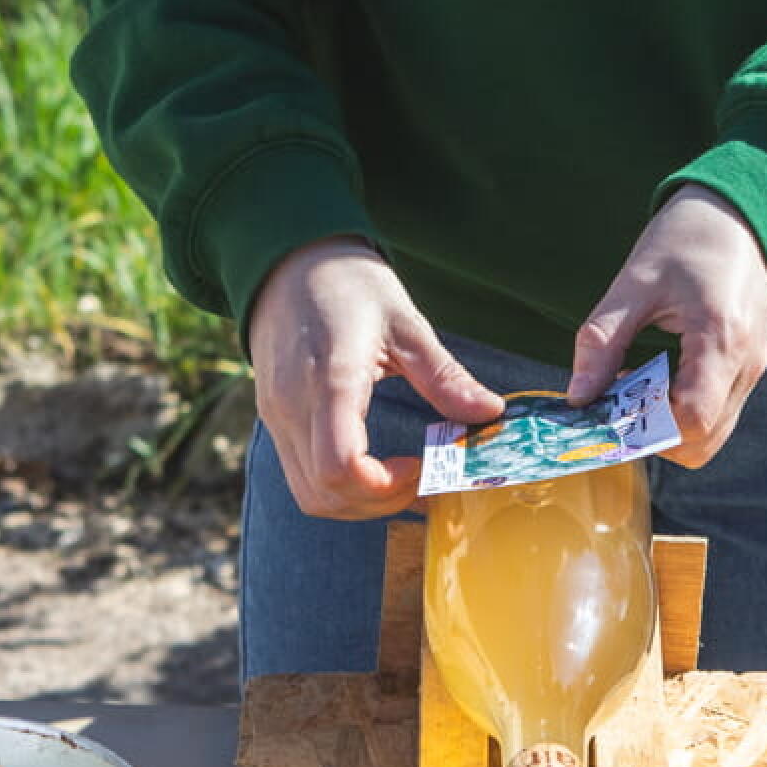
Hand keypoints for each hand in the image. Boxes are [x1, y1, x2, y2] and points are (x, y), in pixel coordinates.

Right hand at [244, 237, 503, 518]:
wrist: (287, 263)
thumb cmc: (349, 285)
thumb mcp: (405, 322)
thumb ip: (444, 376)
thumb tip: (491, 413)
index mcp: (330, 380)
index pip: (341, 467)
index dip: (386, 486)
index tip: (422, 465)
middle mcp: (294, 407)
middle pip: (326, 495)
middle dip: (380, 503)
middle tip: (422, 477)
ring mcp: (278, 418)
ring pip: (310, 496)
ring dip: (360, 504)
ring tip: (401, 478)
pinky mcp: (276, 422)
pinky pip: (302, 479)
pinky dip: (341, 490)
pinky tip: (376, 470)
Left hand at [567, 184, 766, 467]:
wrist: (739, 212)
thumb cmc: (688, 237)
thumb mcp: (635, 282)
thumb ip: (603, 342)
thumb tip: (577, 399)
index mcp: (721, 338)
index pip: (691, 418)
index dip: (648, 428)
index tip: (610, 410)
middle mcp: (746, 363)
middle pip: (703, 440)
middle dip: (655, 435)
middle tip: (617, 404)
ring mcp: (752, 369)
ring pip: (712, 434)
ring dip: (669, 427)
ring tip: (635, 388)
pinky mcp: (747, 368)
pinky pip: (717, 413)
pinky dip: (683, 412)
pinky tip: (655, 378)